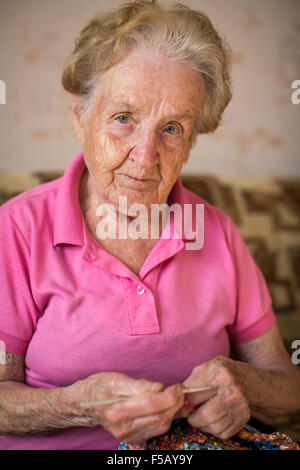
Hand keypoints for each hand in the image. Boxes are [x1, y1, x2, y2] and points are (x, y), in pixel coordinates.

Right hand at [65, 372, 183, 444]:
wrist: (86, 404)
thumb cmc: (100, 387)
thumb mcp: (116, 379)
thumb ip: (139, 385)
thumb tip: (159, 387)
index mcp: (116, 410)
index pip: (151, 404)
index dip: (169, 395)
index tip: (177, 386)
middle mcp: (122, 427)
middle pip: (159, 416)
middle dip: (174, 403)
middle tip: (179, 390)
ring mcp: (127, 436)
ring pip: (161, 425)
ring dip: (172, 411)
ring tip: (173, 396)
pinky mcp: (132, 439)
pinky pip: (156, 431)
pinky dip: (165, 418)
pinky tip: (165, 407)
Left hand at [178, 356, 250, 438]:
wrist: (249, 380)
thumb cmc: (223, 372)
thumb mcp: (207, 367)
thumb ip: (192, 381)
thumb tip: (178, 398)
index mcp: (219, 375)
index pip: (193, 396)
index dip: (184, 403)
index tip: (182, 405)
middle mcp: (231, 391)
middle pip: (204, 416)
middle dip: (192, 418)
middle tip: (191, 414)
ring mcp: (239, 406)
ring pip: (213, 427)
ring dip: (203, 425)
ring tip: (202, 416)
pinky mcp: (244, 417)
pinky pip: (223, 433)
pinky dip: (215, 429)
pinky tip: (214, 419)